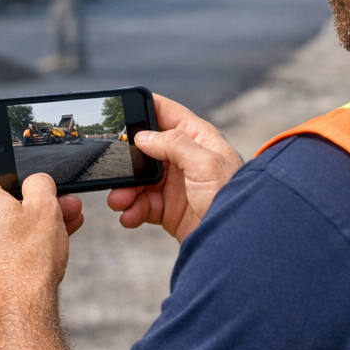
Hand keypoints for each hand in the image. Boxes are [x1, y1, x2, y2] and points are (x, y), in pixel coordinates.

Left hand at [0, 147, 82, 323]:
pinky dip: (5, 243)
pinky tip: (33, 252)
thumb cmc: (30, 264)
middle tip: (51, 203)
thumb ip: (39, 184)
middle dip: (19, 197)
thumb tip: (35, 182)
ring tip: (54, 231)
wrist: (18, 316)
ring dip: (18, 222)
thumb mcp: (47, 211)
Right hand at [106, 94, 243, 242]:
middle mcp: (184, 159)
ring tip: (119, 201)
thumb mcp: (206, 163)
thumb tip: (143, 136)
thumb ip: (175, 144)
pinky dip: (132, 210)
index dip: (144, 107)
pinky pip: (142, 205)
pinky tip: (129, 216)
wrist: (237, 241)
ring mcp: (175, 185)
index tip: (119, 110)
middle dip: (126, 160)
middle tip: (113, 168)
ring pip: (139, 180)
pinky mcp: (168, 209)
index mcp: (197, 138)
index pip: (166, 113)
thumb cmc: (231, 197)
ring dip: (125, 190)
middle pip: (145, 150)